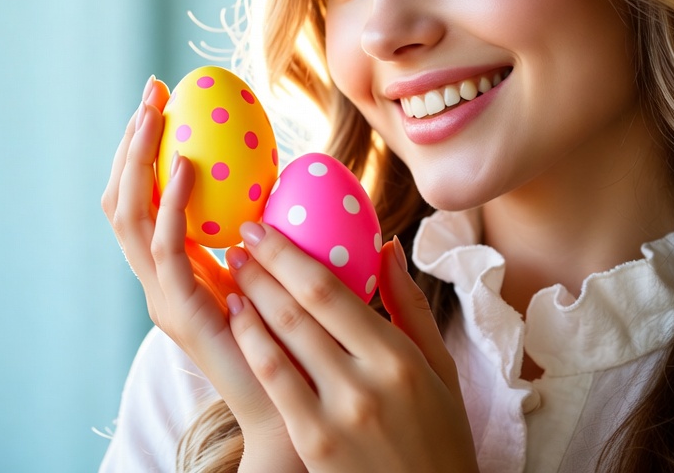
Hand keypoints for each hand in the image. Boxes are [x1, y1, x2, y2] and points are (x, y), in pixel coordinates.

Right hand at [102, 79, 303, 469]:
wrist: (298, 403)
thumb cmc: (300, 329)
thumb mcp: (285, 259)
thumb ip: (279, 222)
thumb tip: (301, 168)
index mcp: (182, 263)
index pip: (144, 196)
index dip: (147, 145)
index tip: (164, 94)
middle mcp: (162, 275)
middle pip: (124, 198)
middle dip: (133, 141)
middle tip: (152, 91)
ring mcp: (164, 294)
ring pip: (129, 217)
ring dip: (138, 159)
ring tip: (154, 113)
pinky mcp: (180, 311)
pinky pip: (164, 248)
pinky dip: (169, 202)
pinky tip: (185, 163)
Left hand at [226, 222, 478, 472]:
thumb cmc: (441, 435)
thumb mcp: (440, 367)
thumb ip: (411, 305)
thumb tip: (389, 247)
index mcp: (398, 357)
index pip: (331, 292)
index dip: (290, 256)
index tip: (266, 228)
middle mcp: (365, 382)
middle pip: (299, 311)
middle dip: (263, 267)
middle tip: (242, 237)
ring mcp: (335, 417)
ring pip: (280, 344)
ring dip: (250, 300)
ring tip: (233, 270)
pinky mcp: (314, 444)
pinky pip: (274, 384)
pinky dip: (252, 345)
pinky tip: (239, 320)